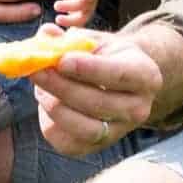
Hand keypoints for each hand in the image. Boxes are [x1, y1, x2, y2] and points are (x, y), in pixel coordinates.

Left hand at [30, 28, 163, 156]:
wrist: (118, 82)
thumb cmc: (104, 56)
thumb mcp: (94, 40)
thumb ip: (69, 38)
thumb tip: (45, 35)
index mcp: (146, 75)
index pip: (118, 74)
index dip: (88, 68)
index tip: (61, 61)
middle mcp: (139, 108)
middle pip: (96, 103)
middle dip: (60, 86)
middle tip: (36, 70)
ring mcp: (120, 131)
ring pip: (83, 127)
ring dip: (53, 105)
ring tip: (39, 86)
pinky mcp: (98, 147)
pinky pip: (69, 143)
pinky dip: (50, 123)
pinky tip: (46, 102)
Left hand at [54, 0, 97, 27]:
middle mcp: (89, 6)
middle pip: (84, 15)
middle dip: (72, 17)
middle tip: (57, 14)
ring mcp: (84, 14)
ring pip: (79, 23)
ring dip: (69, 23)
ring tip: (57, 19)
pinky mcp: (77, 19)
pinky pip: (73, 26)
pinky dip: (66, 29)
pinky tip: (56, 30)